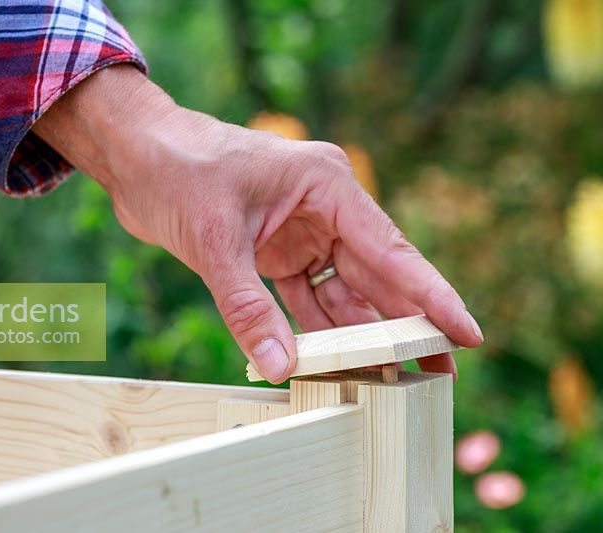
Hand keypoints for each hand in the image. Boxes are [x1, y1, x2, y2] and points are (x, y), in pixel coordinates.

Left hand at [34, 65, 482, 383]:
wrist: (136, 154)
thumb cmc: (179, 169)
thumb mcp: (215, 239)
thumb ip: (246, 305)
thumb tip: (280, 366)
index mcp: (328, 187)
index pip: (391, 250)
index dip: (431, 296)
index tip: (466, 332)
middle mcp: (324, 211)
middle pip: (376, 278)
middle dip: (406, 325)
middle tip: (442, 369)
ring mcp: (301, 234)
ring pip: (343, 294)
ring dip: (362, 334)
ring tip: (395, 376)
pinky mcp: (275, 253)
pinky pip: (304, 300)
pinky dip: (314, 330)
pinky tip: (332, 361)